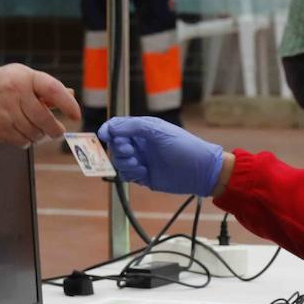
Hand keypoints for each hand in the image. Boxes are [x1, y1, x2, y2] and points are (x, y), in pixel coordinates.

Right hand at [0, 64, 80, 146]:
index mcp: (25, 77)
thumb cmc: (7, 85)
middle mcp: (15, 93)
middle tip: (58, 132)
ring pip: (33, 133)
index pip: (52, 90)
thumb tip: (71, 94)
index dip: (67, 104)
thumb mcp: (26, 78)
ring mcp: (5, 112)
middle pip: (43, 118)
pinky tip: (23, 132)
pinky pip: (22, 141)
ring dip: (40, 135)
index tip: (76, 115)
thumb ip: (48, 88)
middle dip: (55, 129)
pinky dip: (27, 140)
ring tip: (38, 130)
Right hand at [98, 116, 224, 197]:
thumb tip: (109, 127)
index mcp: (142, 129)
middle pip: (114, 145)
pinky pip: (126, 175)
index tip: (103, 136)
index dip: (108, 131)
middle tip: (131, 151)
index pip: (117, 127)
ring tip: (139, 165)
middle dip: (119, 148)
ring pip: (118, 161)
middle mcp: (139, 144)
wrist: (200, 170)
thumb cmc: (183, 146)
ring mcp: (140, 160)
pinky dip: (131, 174)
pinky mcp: (143, 176)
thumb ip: (132, 126)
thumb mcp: (157, 130)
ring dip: (124, 163)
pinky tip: (144, 173)